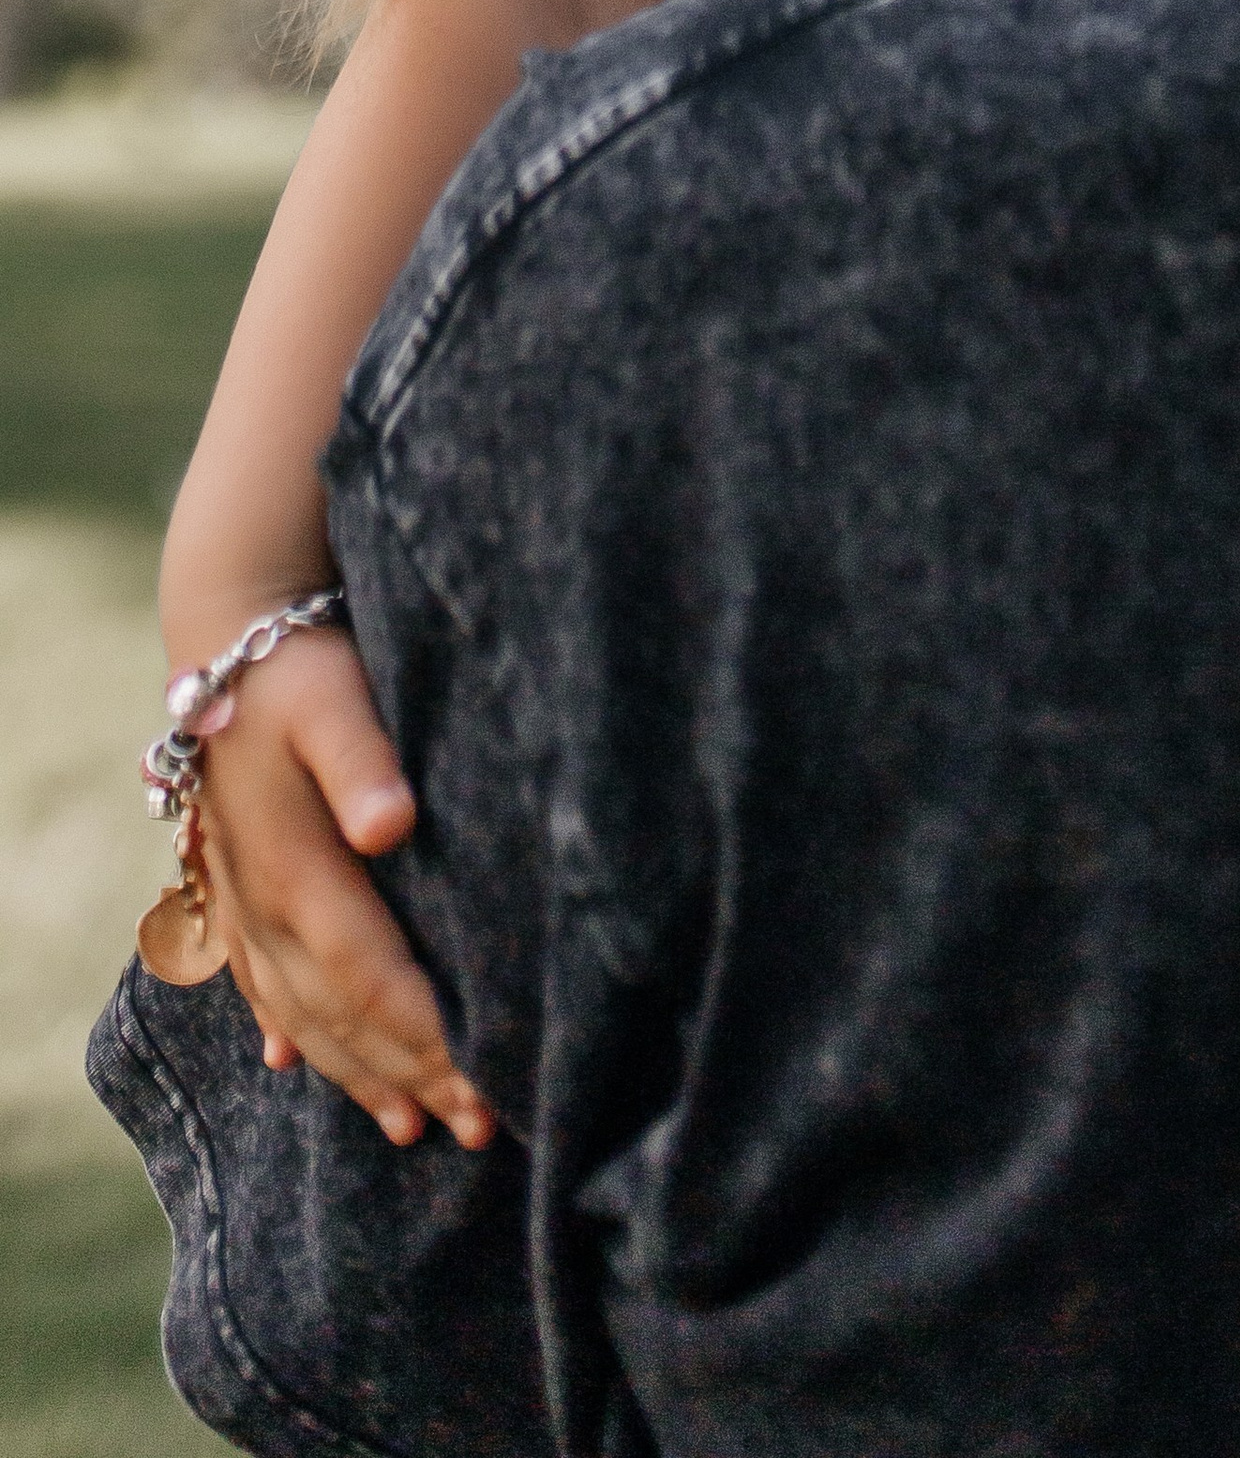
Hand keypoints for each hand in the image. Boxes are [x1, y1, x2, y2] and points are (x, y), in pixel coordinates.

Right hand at [189, 625, 493, 1151]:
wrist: (225, 636)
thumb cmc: (297, 666)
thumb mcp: (336, 700)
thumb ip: (364, 764)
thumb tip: (391, 827)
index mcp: (297, 872)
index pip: (373, 980)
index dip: (428, 1040)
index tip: (487, 1089)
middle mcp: (263, 903)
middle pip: (342, 1015)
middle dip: (410, 1075)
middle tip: (479, 1131)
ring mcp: (242, 899)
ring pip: (300, 1011)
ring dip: (353, 1072)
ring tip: (408, 1125)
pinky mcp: (236, 884)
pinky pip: (259, 980)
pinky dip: (286, 1029)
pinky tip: (290, 1065)